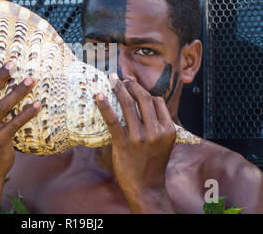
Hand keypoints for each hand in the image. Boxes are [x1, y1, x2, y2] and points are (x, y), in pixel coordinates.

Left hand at [95, 73, 175, 212]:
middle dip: (132, 85)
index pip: (157, 102)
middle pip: (144, 99)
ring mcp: (139, 137)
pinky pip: (113, 120)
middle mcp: (155, 131)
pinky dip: (105, 106)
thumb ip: (158, 124)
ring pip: (129, 105)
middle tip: (122, 79)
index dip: (145, 92)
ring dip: (119, 89)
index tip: (135, 86)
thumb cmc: (153, 163)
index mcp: (168, 129)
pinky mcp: (123, 143)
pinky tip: (98, 96)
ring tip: (113, 81)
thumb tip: (145, 104)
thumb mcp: (164, 143)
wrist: (145, 187)